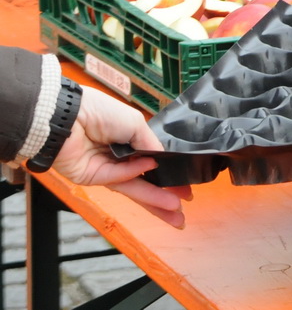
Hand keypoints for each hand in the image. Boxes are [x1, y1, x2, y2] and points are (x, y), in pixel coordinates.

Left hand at [55, 88, 189, 226]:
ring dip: (153, 198)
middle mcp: (119, 160)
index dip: (169, 177)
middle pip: (144, 183)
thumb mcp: (136, 123)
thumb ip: (150, 145)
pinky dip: (133, 173)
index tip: (186, 189)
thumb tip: (161, 161)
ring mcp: (106, 171)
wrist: (71, 116)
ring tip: (174, 208)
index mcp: (130, 144)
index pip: (153, 165)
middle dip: (162, 198)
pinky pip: (117, 178)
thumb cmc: (102, 113)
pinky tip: (149, 168)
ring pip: (133, 188)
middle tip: (180, 213)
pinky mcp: (93, 179)